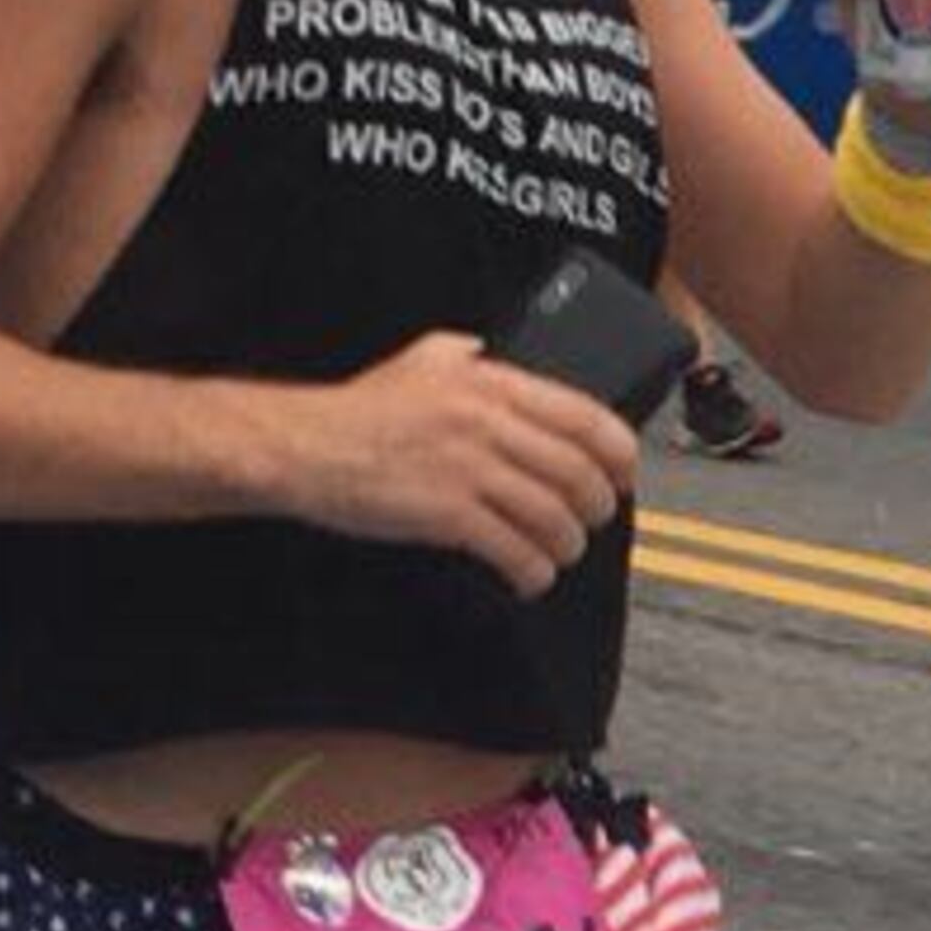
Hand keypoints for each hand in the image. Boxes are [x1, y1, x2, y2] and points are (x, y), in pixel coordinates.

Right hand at [283, 333, 637, 602]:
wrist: (305, 446)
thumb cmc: (359, 408)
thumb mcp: (423, 358)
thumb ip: (471, 354)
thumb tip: (502, 356)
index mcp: (491, 383)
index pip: (585, 415)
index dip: (619, 452)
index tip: (624, 472)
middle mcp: (488, 423)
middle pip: (577, 472)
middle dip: (597, 506)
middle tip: (592, 518)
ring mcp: (469, 469)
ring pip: (552, 515)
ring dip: (567, 544)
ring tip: (560, 552)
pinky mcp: (448, 514)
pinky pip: (513, 549)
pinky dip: (532, 570)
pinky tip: (529, 576)